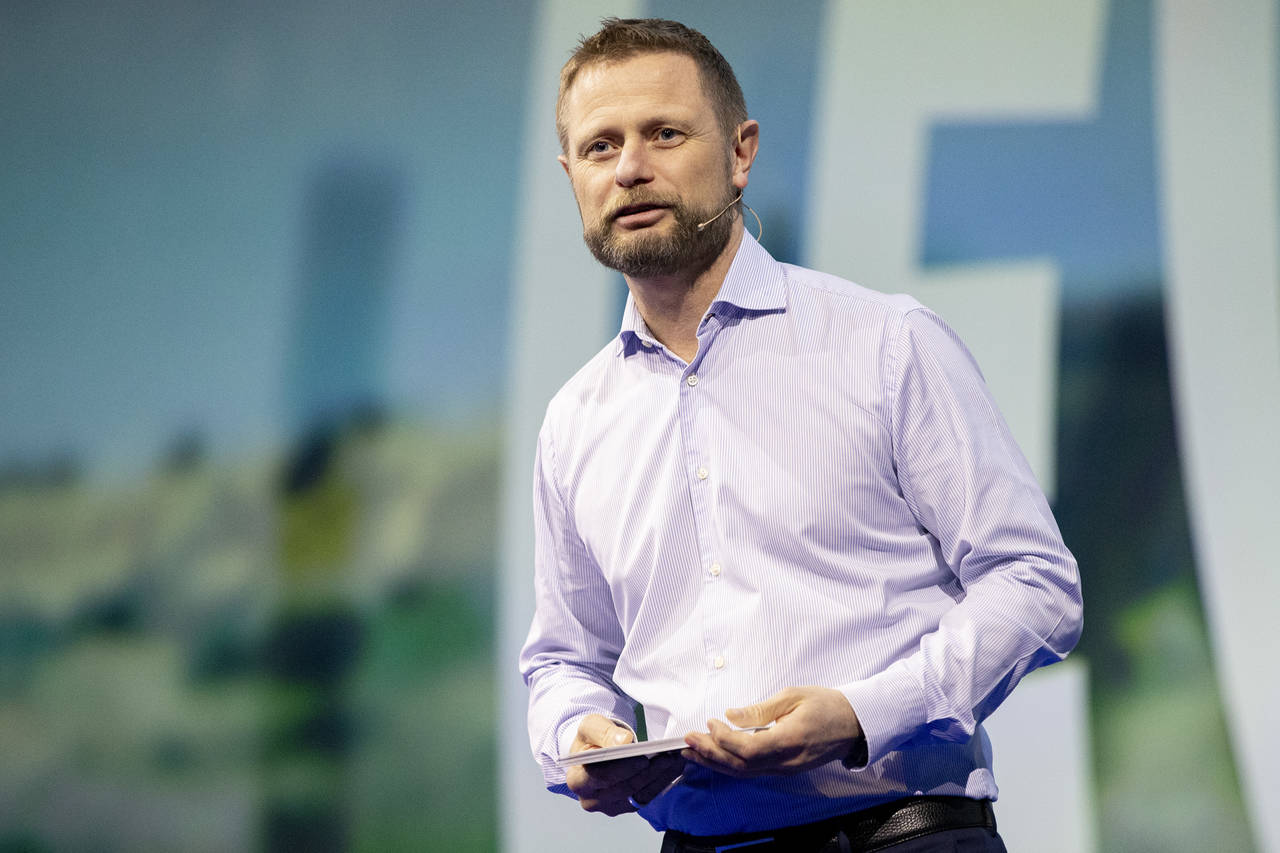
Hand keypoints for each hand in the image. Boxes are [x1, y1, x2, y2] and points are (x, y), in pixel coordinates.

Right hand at [565, 714, 685, 815]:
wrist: (595, 750)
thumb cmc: (591, 739)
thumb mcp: (591, 727)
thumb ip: (603, 732)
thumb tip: (623, 741)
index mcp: (577, 781)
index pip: (601, 777)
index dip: (623, 769)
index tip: (643, 758)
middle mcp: (591, 800)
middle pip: (624, 788)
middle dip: (648, 771)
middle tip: (668, 756)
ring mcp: (610, 806)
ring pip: (639, 795)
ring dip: (660, 777)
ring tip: (676, 760)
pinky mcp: (627, 807)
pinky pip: (647, 797)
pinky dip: (661, 782)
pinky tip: (673, 768)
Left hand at [683, 686, 861, 776]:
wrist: (854, 725)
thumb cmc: (826, 705)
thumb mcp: (793, 696)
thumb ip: (760, 709)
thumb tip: (731, 715)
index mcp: (789, 741)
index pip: (748, 749)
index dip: (724, 739)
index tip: (710, 723)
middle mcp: (786, 762)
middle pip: (741, 766)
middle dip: (711, 754)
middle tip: (687, 741)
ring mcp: (785, 769)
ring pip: (745, 772)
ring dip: (716, 763)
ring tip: (692, 753)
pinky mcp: (785, 770)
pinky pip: (753, 771)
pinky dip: (731, 765)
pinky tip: (716, 757)